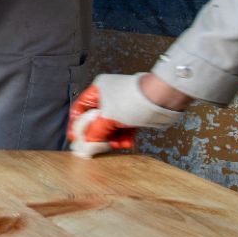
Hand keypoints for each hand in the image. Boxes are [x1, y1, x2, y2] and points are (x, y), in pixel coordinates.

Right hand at [68, 73, 184, 157]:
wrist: (162, 98)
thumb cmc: (134, 99)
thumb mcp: (108, 117)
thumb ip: (95, 131)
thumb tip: (85, 142)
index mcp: (98, 90)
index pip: (80, 108)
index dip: (75, 124)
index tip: (75, 138)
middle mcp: (108, 96)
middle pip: (95, 119)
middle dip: (97, 134)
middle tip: (96, 146)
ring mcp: (122, 105)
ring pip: (111, 125)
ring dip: (112, 138)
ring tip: (114, 146)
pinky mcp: (135, 113)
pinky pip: (124, 127)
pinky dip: (124, 136)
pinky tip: (126, 143)